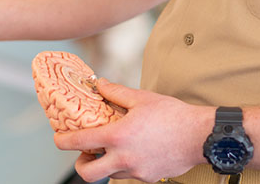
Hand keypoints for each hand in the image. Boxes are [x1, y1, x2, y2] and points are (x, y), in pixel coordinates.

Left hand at [53, 79, 211, 182]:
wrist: (200, 136)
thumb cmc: (173, 116)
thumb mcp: (141, 98)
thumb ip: (116, 93)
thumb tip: (100, 84)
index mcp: (117, 137)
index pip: (79, 142)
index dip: (63, 141)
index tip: (59, 138)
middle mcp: (123, 158)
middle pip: (88, 173)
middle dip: (80, 164)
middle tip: (83, 152)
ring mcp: (136, 171)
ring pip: (109, 175)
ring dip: (105, 163)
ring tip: (112, 148)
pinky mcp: (149, 177)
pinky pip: (129, 175)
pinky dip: (124, 165)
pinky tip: (133, 151)